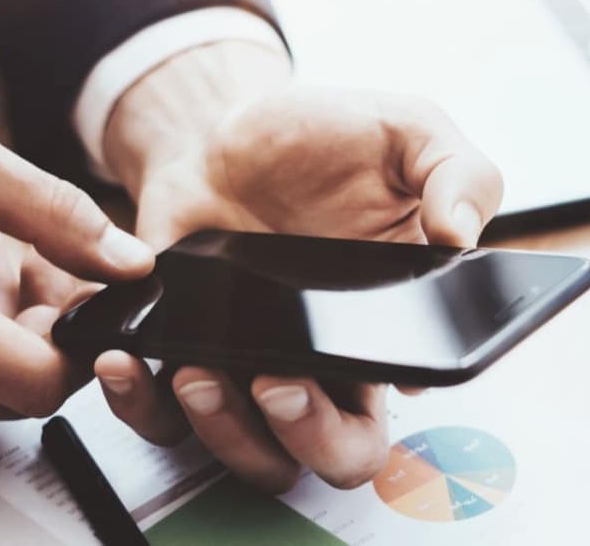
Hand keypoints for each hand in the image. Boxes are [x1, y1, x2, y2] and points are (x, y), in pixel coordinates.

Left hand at [95, 42, 501, 492]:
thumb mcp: (406, 133)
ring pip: (246, 453)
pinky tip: (129, 364)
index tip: (336, 377)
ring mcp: (247, 364)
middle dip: (305, 440)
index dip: (368, 420)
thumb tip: (461, 236)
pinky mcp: (185, 351)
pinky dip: (140, 406)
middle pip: (329, 459)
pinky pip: (163, 416)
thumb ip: (457, 172)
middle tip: (276, 384)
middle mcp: (319, 364)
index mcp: (381, 331)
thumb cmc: (320, 140)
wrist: (224, 130)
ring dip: (221, 432)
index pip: (393, 413)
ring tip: (198, 372)